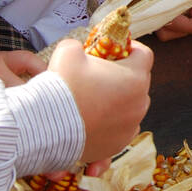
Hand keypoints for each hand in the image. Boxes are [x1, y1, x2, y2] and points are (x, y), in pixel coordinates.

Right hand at [47, 37, 153, 164]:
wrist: (47, 127)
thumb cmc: (63, 86)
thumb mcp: (69, 51)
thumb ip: (80, 46)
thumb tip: (80, 52)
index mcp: (134, 77)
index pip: (144, 55)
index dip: (130, 49)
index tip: (115, 50)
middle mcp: (139, 103)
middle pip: (138, 82)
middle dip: (122, 76)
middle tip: (99, 75)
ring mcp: (130, 126)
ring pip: (131, 107)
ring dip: (118, 101)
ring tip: (94, 99)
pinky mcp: (118, 144)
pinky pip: (121, 128)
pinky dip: (111, 123)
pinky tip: (93, 119)